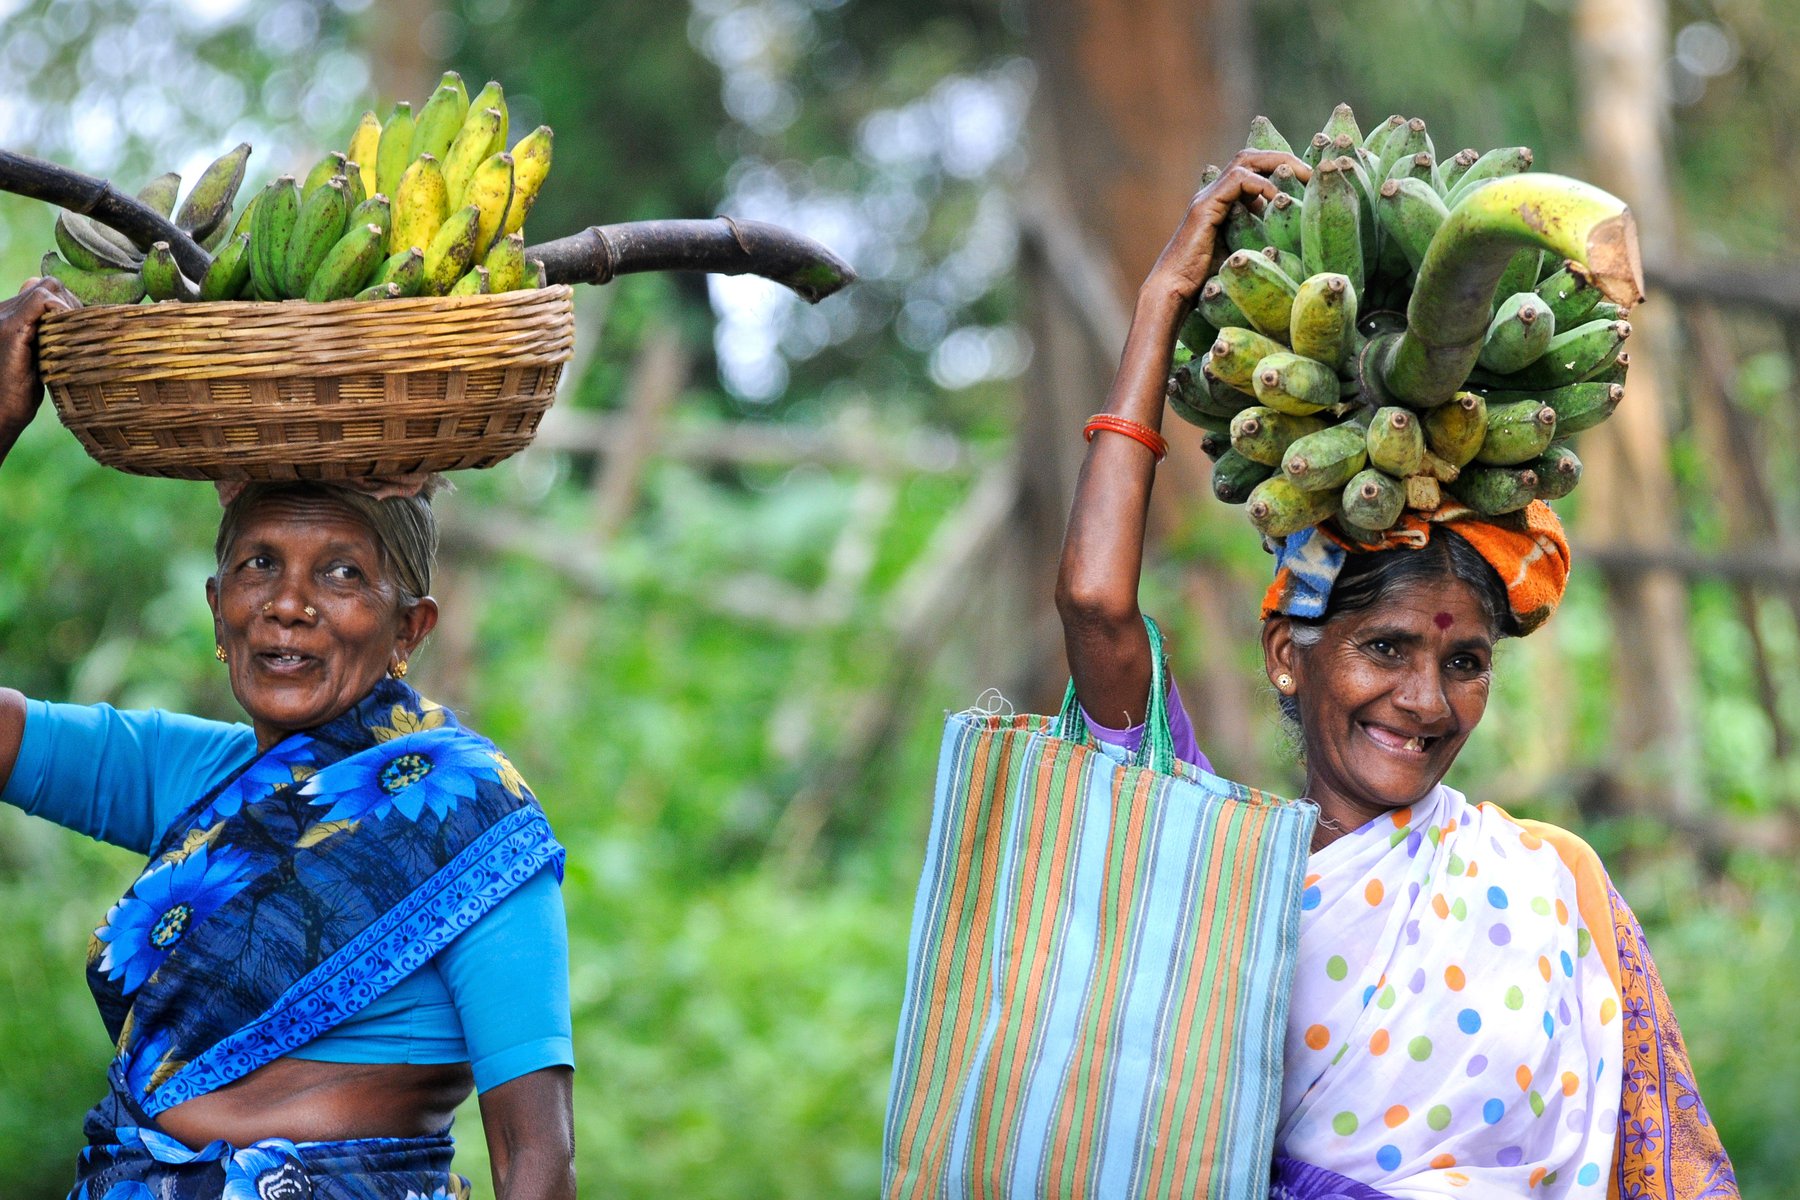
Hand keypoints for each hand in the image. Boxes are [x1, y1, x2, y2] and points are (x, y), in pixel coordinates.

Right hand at [0, 277, 77, 440]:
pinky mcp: (11, 330)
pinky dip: (61, 309)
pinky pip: (40, 300)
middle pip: (48, 284)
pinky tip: (69, 331)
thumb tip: (67, 318)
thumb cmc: (21, 391)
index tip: (79, 326)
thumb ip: (45, 335)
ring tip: (76, 334)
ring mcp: (4, 318)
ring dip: (69, 307)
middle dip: (71, 303)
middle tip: (82, 331)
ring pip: (46, 288)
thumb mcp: (37, 357)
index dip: (66, 301)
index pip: (41, 286)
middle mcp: (3, 311)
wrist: (0, 413)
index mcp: (8, 315)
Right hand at [1141, 149, 1310, 308]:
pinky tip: (1278, 200)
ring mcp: (1208, 198)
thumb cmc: (1206, 284)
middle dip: (1285, 158)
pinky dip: (1261, 184)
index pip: (1255, 168)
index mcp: (1224, 202)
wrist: (1174, 292)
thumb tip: (1288, 239)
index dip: (1283, 166)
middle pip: (1251, 156)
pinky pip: (1237, 180)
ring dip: (1278, 163)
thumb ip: (1258, 239)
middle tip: (1312, 171)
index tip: (1310, 179)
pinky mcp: (1204, 207)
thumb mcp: (1242, 255)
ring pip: (1244, 160)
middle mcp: (1214, 194)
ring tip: (1302, 178)